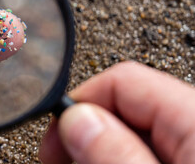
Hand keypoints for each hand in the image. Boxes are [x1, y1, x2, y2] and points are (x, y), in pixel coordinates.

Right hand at [39, 61, 194, 163]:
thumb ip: (117, 154)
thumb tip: (76, 120)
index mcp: (194, 117)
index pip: (122, 79)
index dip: (77, 102)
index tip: (53, 136)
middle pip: (124, 101)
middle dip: (83, 126)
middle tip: (60, 155)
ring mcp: (193, 138)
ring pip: (133, 124)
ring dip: (98, 142)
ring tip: (76, 159)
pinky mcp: (189, 154)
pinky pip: (148, 142)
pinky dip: (120, 153)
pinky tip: (109, 162)